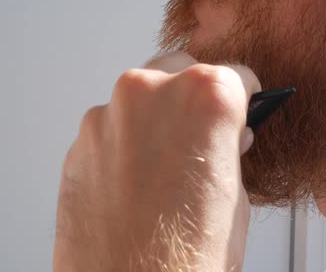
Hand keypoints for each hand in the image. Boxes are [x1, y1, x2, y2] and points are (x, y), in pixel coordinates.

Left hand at [54, 51, 260, 271]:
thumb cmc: (183, 260)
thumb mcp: (234, 198)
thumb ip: (229, 153)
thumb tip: (227, 141)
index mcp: (203, 99)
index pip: (235, 75)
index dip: (245, 96)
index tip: (244, 105)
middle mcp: (150, 95)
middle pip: (182, 71)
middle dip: (196, 98)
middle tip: (207, 134)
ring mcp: (108, 117)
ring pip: (143, 98)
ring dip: (159, 119)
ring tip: (171, 163)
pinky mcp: (79, 144)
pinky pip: (113, 127)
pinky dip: (128, 142)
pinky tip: (141, 178)